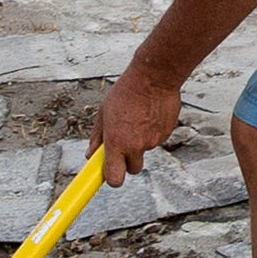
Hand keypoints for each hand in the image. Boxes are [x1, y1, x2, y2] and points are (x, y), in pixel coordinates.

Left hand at [97, 63, 181, 181]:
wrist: (154, 78)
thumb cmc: (126, 92)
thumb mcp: (104, 113)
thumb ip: (97, 137)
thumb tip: (91, 154)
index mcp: (116, 142)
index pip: (114, 178)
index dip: (111, 179)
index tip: (107, 175)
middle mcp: (135, 146)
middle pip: (132, 170)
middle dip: (128, 162)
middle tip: (125, 145)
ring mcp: (153, 141)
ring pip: (145, 150)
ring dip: (141, 141)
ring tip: (138, 118)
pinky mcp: (165, 134)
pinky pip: (156, 139)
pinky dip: (152, 131)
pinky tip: (149, 115)